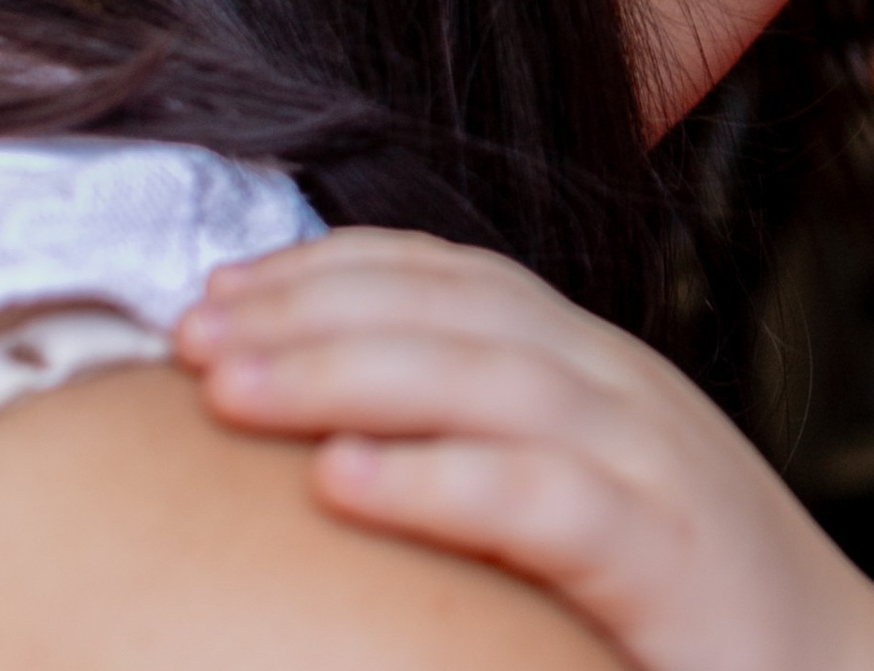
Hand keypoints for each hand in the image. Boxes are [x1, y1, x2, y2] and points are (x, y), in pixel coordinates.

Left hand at [174, 228, 873, 670]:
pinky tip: (345, 484)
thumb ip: (495, 445)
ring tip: (230, 390)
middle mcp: (624, 391)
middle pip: (458, 312)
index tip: (215, 293)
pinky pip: (546, 503)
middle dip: (315, 310)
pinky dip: (443, 481)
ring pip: (494, 382)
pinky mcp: (670, 556)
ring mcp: (655, 465)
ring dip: (350, 373)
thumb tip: (330, 432)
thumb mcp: (585, 498)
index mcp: (596, 371)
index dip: (334, 268)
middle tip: (188, 334)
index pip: (456, 278)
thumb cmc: (685, 606)